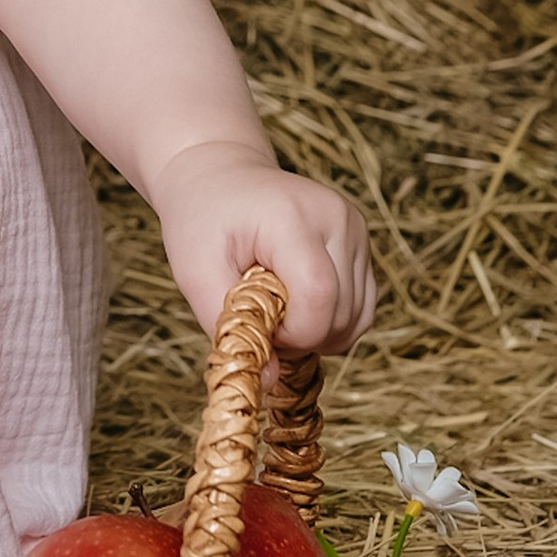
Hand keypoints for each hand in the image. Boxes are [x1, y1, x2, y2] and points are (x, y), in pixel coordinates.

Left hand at [152, 139, 375, 355]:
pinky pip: (361, 307)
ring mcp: (356, 227)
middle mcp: (337, 217)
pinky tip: (297, 301)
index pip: (319, 296)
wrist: (218, 175)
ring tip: (276, 303)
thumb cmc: (201, 220)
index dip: (293, 331)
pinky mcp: (362, 241)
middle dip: (301, 334)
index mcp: (293, 216)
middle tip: (260, 313)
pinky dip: (332, 320)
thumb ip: (228, 326)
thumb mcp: (194, 271)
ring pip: (357, 316)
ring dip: (318, 330)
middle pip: (342, 313)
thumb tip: (268, 380)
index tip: (260, 325)